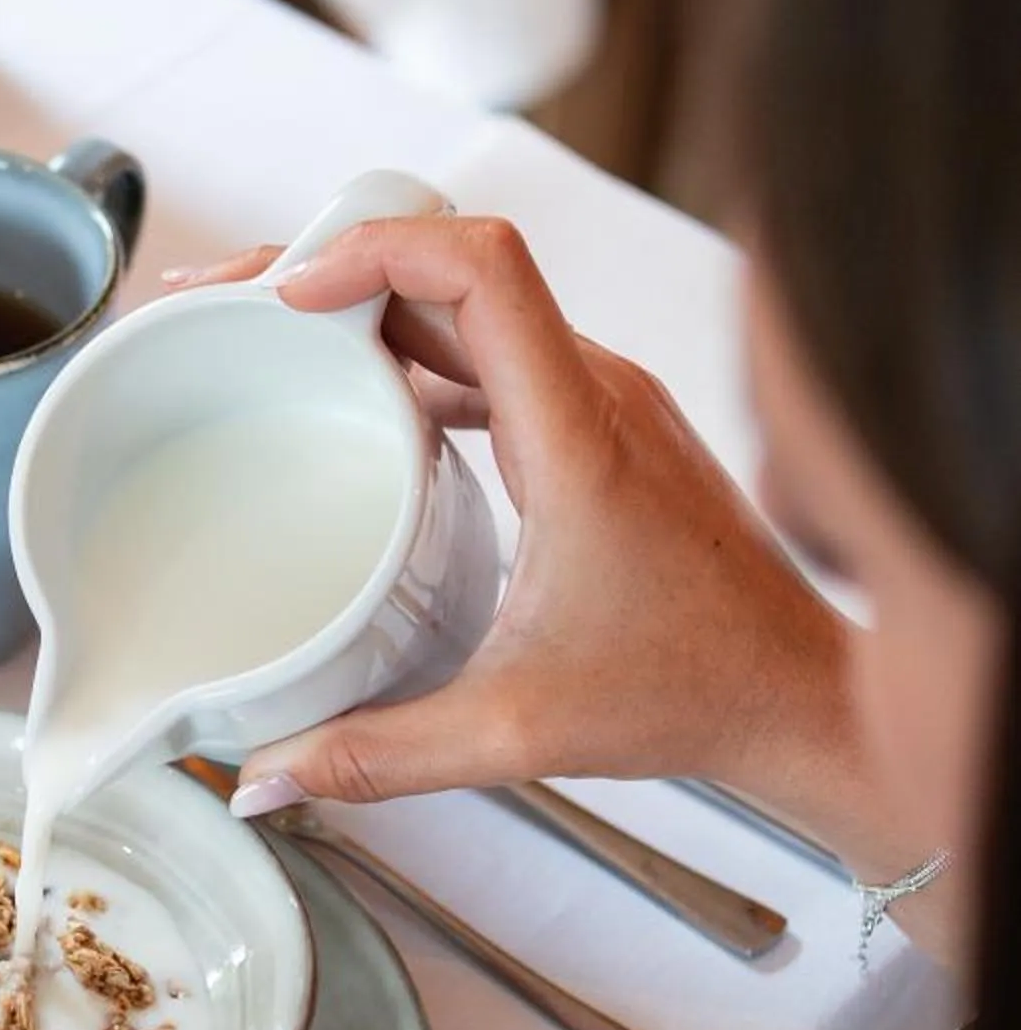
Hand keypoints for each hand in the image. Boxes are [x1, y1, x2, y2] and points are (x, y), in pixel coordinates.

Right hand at [168, 217, 857, 814]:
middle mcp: (595, 391)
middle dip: (328, 266)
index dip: (369, 249)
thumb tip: (264, 780)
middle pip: (450, 265)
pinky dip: (414, 357)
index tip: (285, 295)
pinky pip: (494, 353)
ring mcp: (602, 402)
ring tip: (266, 343)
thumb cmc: (697, 692)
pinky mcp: (601, 427)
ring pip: (470, 305)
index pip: (479, 262)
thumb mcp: (516, 733)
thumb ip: (377, 758)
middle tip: (226, 306)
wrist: (804, 696)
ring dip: (366, 307)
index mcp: (578, 433)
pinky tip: (357, 407)